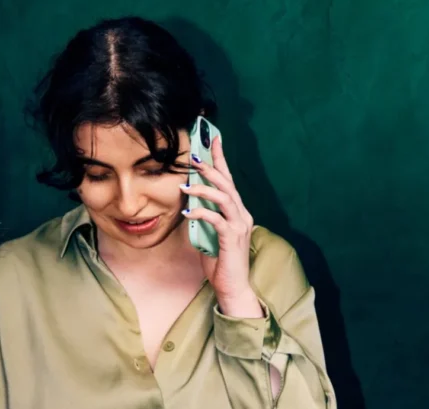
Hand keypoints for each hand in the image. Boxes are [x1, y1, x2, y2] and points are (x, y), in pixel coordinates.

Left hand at [180, 136, 263, 318]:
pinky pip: (217, 219)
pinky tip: (188, 211)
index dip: (221, 159)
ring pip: (224, 197)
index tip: (212, 139)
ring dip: (204, 188)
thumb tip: (189, 204)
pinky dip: (201, 212)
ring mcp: (239, 225)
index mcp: (238, 212)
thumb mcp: (208, 236)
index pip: (229, 180)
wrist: (233, 288)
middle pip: (228, 183)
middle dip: (211, 167)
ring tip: (186, 184)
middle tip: (193, 157)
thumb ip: (203, 219)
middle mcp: (242, 215)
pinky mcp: (233, 238)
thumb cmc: (220, 264)